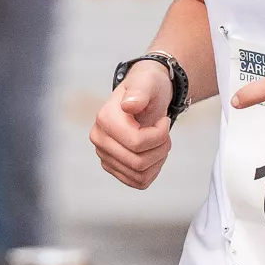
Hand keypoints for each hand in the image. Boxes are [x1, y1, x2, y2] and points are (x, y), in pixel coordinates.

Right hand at [91, 59, 176, 188]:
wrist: (145, 96)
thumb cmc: (147, 87)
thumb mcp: (148, 82)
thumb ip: (139, 92)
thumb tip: (129, 106)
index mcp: (104, 119)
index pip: (136, 143)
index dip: (160, 135)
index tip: (164, 121)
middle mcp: (99, 139)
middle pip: (138, 162)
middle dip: (161, 148)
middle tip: (165, 132)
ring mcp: (104, 155)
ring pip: (139, 175)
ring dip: (158, 159)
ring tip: (160, 141)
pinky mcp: (113, 167)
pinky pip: (138, 182)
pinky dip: (153, 170)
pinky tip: (155, 153)